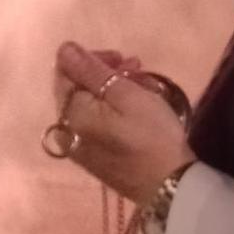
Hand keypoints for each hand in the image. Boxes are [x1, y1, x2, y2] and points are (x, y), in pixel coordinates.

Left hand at [52, 41, 193, 206]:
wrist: (169, 185)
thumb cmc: (150, 135)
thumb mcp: (125, 94)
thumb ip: (91, 70)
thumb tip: (63, 48)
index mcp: (69, 113)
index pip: (65, 71)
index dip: (92, 57)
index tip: (123, 58)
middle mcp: (66, 131)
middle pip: (76, 88)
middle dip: (105, 73)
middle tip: (138, 69)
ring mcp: (78, 147)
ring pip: (88, 104)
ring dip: (113, 89)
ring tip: (144, 87)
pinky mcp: (94, 158)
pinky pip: (95, 123)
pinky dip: (112, 110)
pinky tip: (136, 109)